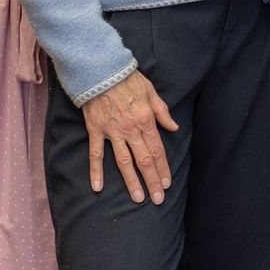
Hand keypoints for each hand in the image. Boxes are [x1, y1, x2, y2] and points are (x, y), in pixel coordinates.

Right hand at [82, 72, 178, 204]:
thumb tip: (174, 128)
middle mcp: (131, 130)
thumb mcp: (151, 91)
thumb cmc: (127, 79)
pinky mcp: (95, 131)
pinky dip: (96, 171)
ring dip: (131, 182)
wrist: (101, 69)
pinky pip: (95, 154)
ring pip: (124, 162)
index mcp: (146, 121)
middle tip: (158, 200)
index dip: (163, 168)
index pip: (157, 150)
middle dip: (152, 181)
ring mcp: (112, 132)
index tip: (167, 184)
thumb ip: (162, 112)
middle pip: (144, 161)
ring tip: (138, 198)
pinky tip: (98, 187)